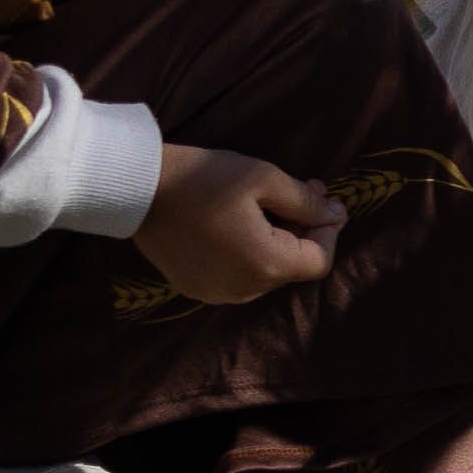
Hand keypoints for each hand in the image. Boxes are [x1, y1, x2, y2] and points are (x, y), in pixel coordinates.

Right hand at [140, 146, 342, 304]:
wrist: (136, 189)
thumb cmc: (203, 178)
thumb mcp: (263, 179)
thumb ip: (305, 202)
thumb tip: (337, 215)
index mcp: (266, 265)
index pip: (320, 260)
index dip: (328, 229)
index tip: (322, 198)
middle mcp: (244, 290)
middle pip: (293, 267)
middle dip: (302, 230)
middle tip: (300, 190)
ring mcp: (216, 293)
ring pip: (265, 273)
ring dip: (276, 241)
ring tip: (267, 205)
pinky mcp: (195, 288)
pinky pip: (237, 276)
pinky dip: (247, 253)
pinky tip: (237, 224)